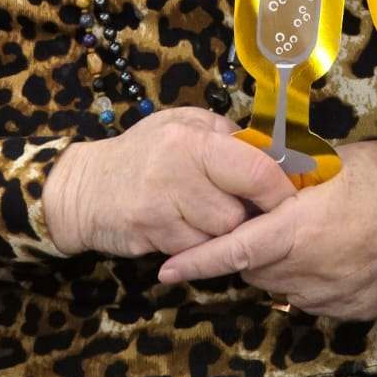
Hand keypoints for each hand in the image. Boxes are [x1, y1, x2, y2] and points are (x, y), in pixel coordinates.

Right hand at [42, 108, 294, 257]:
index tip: (290, 195)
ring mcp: (161, 211)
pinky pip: (195, 251)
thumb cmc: (144, 150)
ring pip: (219, 237)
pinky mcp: (150, 239)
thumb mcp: (184, 124)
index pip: (256, 170)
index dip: (280, 189)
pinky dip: (199, 245)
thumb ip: (225, 136)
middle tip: (247, 207)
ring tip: (210, 213)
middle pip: (239, 213)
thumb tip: (271, 153)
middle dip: (248, 214)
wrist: (86, 187)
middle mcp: (178, 175)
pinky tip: (188, 227)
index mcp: (193, 141)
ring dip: (223, 232)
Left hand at [157, 140, 376, 318]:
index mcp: (298, 229)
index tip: (167, 270)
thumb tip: (251, 175)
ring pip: (284, 286)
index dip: (198, 261)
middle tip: (272, 221)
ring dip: (284, 265)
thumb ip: (284, 178)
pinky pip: (316, 298)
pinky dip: (314, 280)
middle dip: (255, 249)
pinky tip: (335, 253)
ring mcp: (333, 293)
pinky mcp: (355, 308)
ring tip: (313, 233)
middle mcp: (310, 268)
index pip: (234, 250)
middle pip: (257, 270)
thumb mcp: (326, 163)